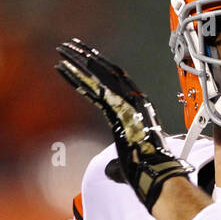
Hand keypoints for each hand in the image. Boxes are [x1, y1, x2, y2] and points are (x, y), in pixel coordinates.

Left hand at [55, 38, 190, 211]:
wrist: (157, 174)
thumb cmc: (147, 171)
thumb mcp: (128, 163)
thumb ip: (117, 162)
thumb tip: (111, 170)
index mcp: (138, 108)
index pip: (112, 84)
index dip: (97, 70)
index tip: (83, 59)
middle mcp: (134, 100)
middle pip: (106, 72)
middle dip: (86, 57)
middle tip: (69, 46)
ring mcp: (127, 103)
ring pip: (99, 75)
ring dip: (79, 61)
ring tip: (63, 50)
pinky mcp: (118, 109)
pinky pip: (93, 88)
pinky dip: (77, 77)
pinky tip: (64, 67)